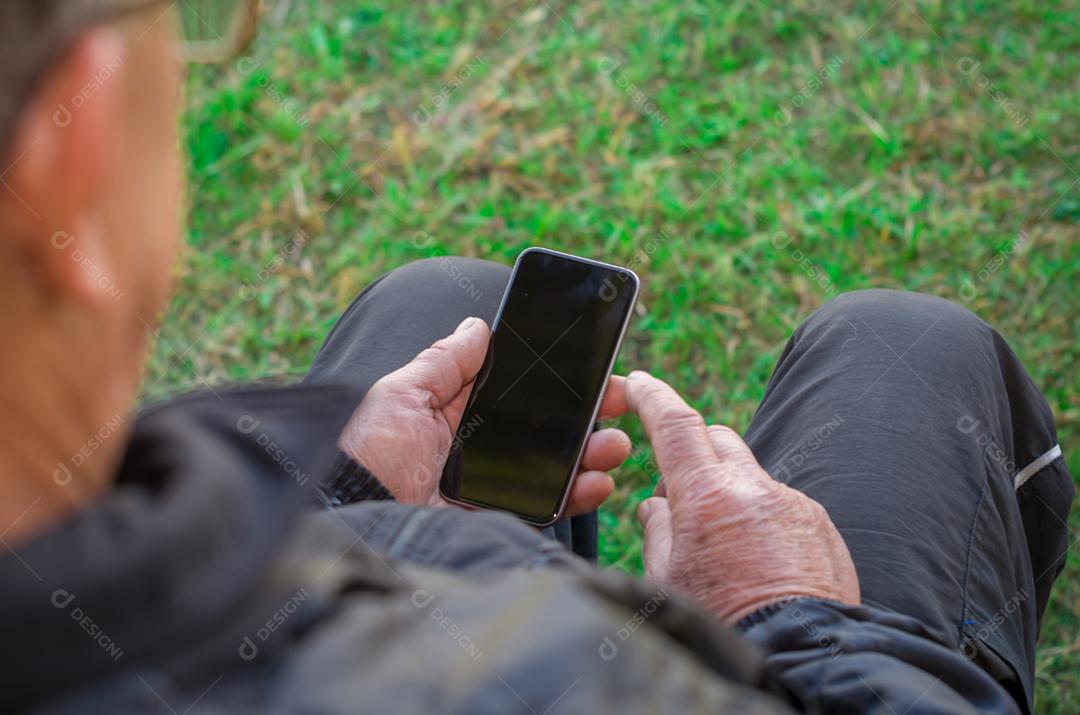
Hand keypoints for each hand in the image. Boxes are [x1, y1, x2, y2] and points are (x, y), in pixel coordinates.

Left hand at [338, 317, 632, 512]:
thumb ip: (444, 362)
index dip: (556, 381)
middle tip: (620, 402)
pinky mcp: (494, 519)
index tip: (593, 367)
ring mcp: (489, 486)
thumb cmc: (366, 450)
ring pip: (553, 467)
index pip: (518, 391)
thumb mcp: (400, 394)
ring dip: (592, 454)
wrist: (349, 515)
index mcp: (455, 413)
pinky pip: (543, 506)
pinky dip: (576, 496)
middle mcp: (477, 448)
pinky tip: (597, 483)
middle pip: (545, 428)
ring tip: (615, 446)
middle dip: (588, 414)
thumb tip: (479, 325)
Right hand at [624, 371, 859, 621]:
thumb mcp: (669, 579)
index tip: (638, 383)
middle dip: (694, 451)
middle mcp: (753, 488)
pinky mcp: (821, 524)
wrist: (798, 656)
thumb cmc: (723, 622)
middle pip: (716, 438)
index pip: (675, 424)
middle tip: (680, 488)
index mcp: (706, 497)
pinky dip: (764, 519)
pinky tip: (761, 561)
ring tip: (726, 546)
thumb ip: (659, 530)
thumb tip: (658, 507)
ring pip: (751, 475)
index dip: (652, 397)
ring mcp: (792, 503)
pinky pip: (783, 505)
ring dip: (731, 492)